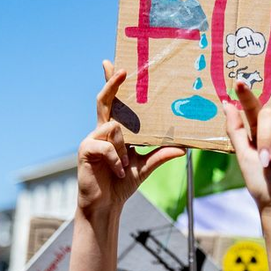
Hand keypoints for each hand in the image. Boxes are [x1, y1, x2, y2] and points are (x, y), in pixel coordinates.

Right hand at [76, 62, 183, 217]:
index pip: (113, 102)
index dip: (111, 82)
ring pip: (113, 127)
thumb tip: (184, 148)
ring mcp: (92, 139)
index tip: (113, 64)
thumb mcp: (145, 167)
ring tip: (125, 165)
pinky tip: (119, 172)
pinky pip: (107, 147)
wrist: (105, 205)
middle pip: (104, 101)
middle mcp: (101, 131)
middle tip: (121, 70)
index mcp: (114, 131)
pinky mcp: (86, 151)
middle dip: (112, 84)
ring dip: (122, 146)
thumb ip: (161, 155)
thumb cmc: (120, 184)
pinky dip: (117, 160)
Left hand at [223, 82, 270, 217]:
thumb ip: (236, 130)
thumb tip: (226, 104)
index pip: (253, 108)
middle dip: (265, 138)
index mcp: (260, 132)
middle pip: (269, 113)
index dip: (246, 95)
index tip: (238, 82)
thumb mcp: (244, 156)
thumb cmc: (261, 185)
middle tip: (265, 161)